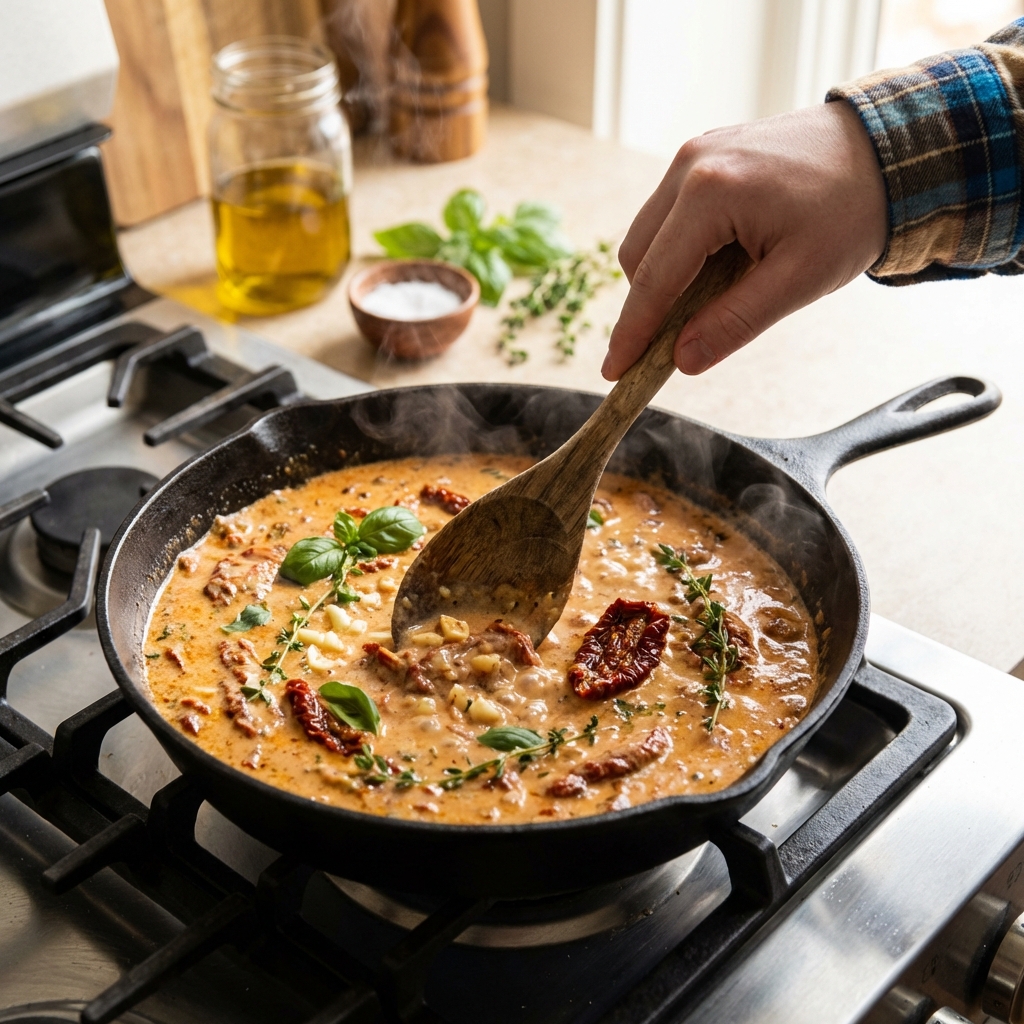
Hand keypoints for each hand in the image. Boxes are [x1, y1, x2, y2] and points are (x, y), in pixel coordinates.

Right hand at [602, 101, 887, 379]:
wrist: (889, 148)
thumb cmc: (852, 211)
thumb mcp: (800, 279)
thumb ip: (735, 323)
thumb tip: (682, 360)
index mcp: (710, 193)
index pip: (654, 280)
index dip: (632, 333)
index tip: (615, 373)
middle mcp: (689, 165)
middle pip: (637, 256)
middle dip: (648, 306)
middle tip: (676, 343)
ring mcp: (693, 154)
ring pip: (647, 235)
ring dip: (664, 276)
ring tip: (713, 297)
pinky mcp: (702, 155)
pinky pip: (668, 214)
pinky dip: (678, 249)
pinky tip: (717, 266)